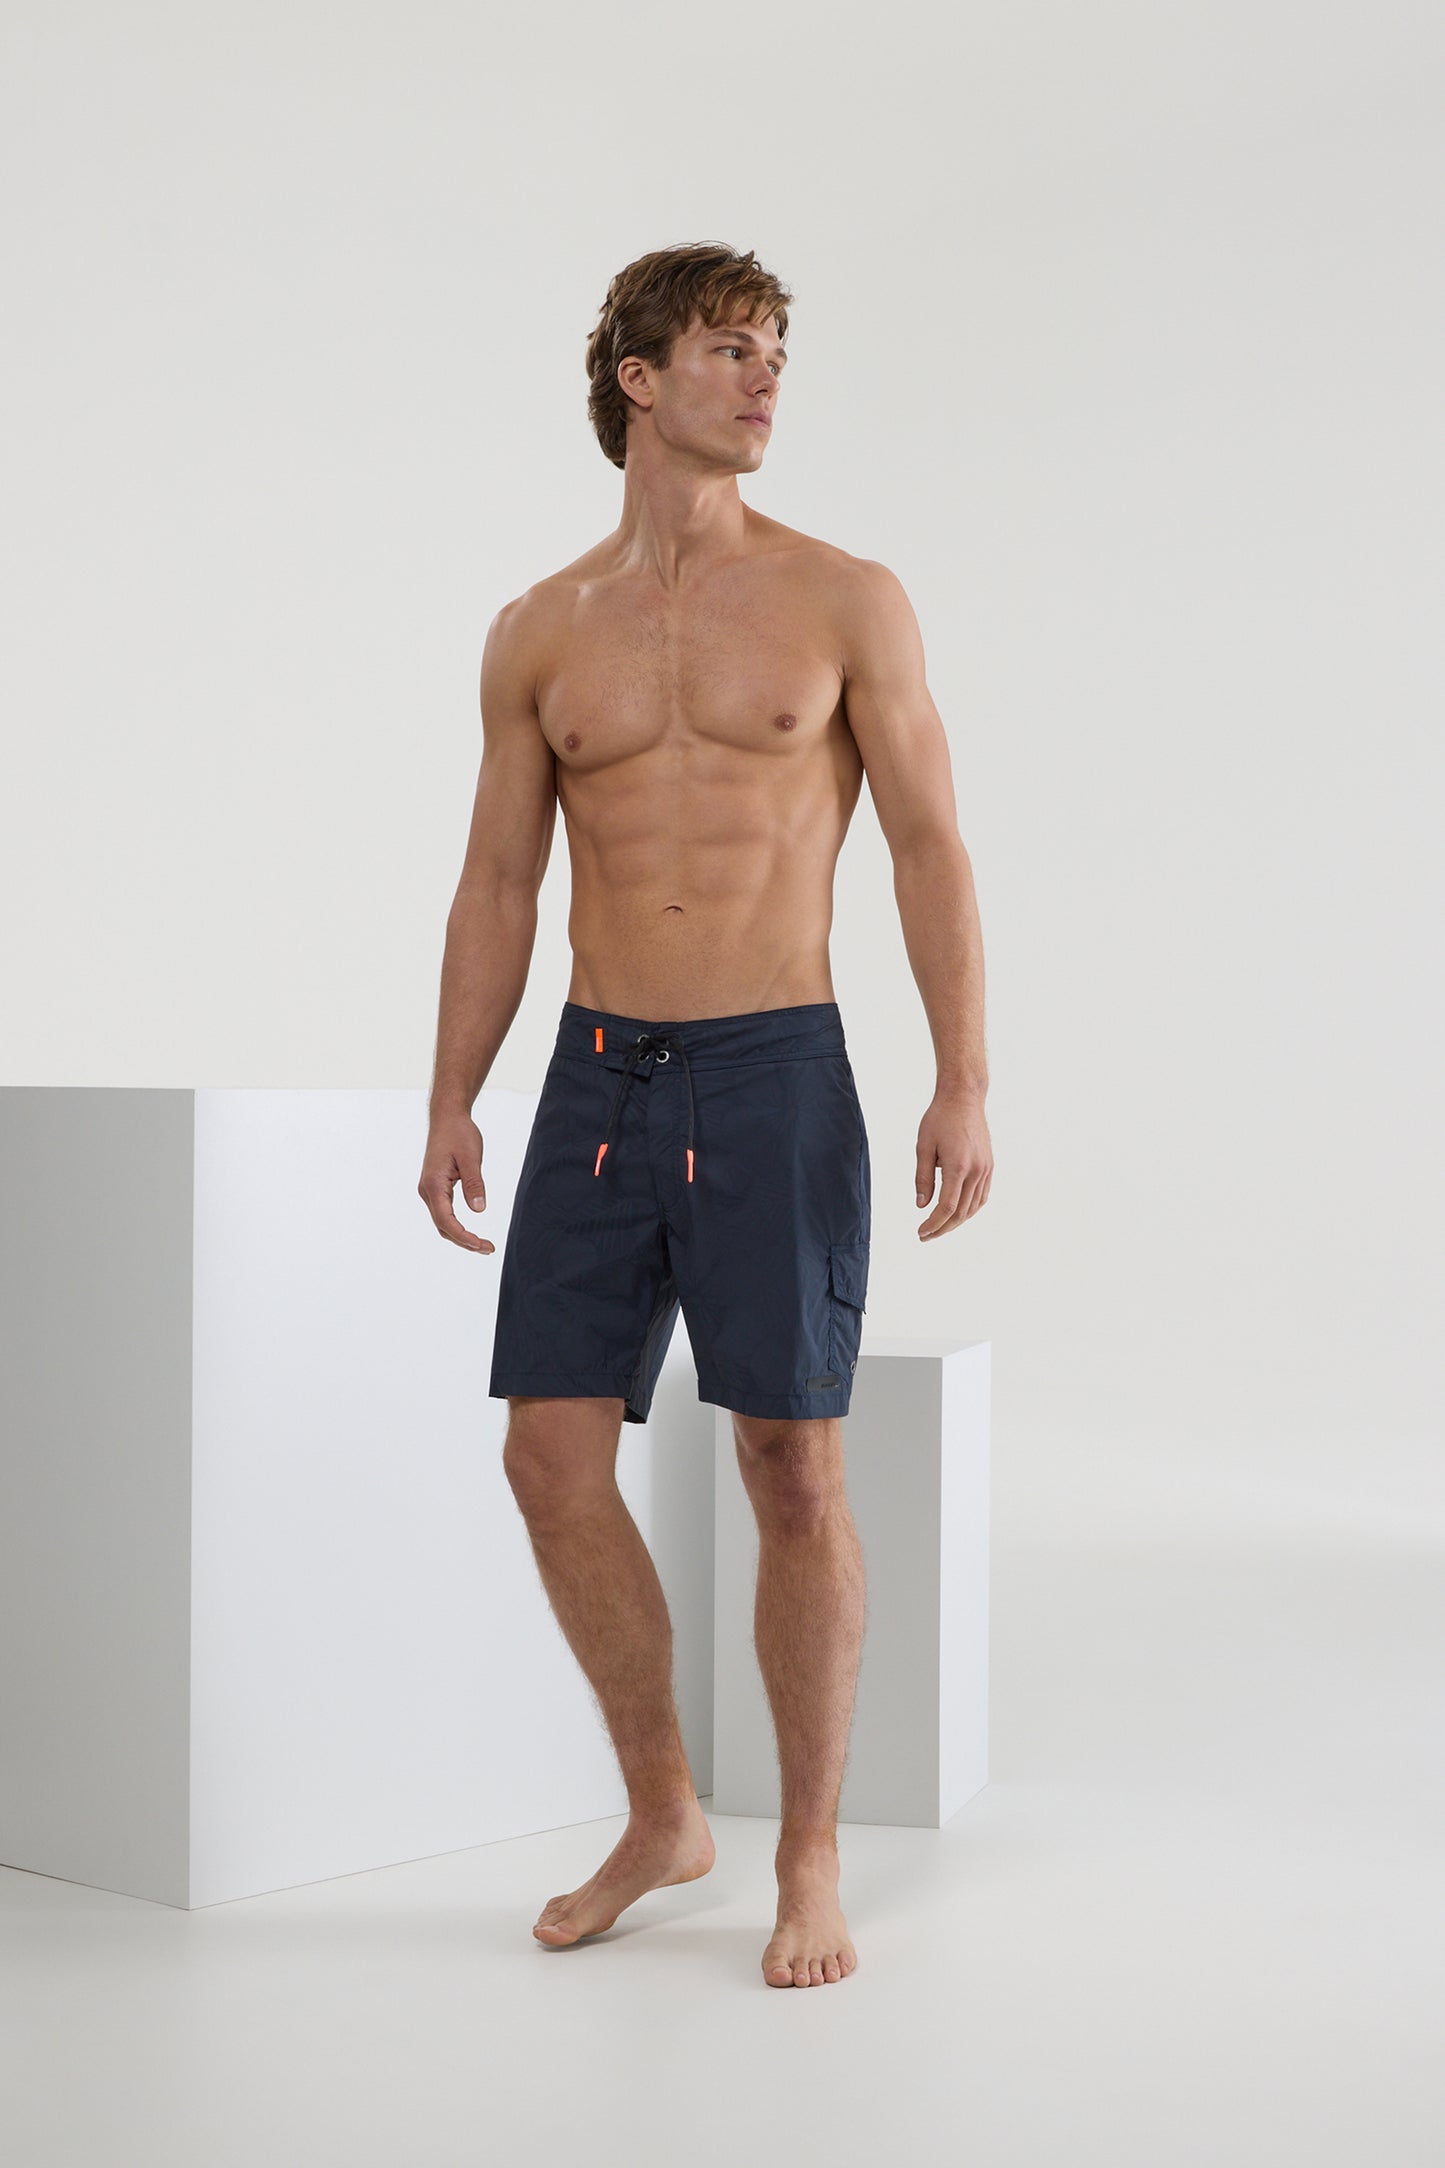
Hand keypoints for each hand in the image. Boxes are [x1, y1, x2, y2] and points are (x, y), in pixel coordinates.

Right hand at [418, 1114, 495, 1252]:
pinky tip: (470, 1231)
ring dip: (460, 1236)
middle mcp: (427, 1190)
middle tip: (488, 1249)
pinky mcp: (434, 1187)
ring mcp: (429, 1190)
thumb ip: (474, 1184)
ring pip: (442, 1222)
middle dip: (464, 1241)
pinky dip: (456, 1226)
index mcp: (434, 1184)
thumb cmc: (459, 1133)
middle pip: (442, 1226)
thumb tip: (479, 1211)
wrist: (447, 1117)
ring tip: (482, 1244)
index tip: (482, 1245)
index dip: (464, 1237)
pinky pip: (443, 1213)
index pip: (446, 1220)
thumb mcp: (471, 1157)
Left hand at [915, 1087, 991, 1238]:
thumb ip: (922, 1178)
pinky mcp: (989, 1166)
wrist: (964, 1098)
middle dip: (942, 1228)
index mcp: (958, 1167)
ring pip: (973, 1207)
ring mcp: (986, 1169)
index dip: (933, 1224)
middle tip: (926, 1236)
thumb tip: (921, 1206)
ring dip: (956, 1222)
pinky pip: (982, 1196)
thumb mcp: (923, 1147)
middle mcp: (976, 1171)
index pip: (946, 1207)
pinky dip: (969, 1209)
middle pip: (961, 1212)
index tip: (921, 1233)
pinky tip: (957, 1213)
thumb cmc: (939, 1119)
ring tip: (939, 1227)